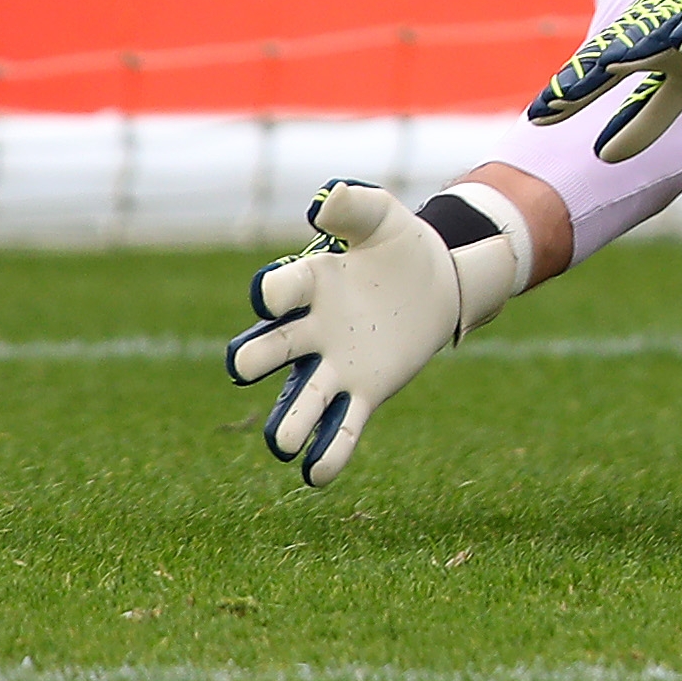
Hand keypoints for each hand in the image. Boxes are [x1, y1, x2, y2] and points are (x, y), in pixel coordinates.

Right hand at [225, 180, 491, 487]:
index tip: (270, 296)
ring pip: (303, 400)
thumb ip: (355, 206)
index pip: (281, 290)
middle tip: (243, 365)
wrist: (437, 281)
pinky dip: (329, 452)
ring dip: (290, 423)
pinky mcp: (365, 391)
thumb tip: (320, 204)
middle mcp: (312, 329)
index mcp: (310, 283)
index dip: (273, 293)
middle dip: (257, 357)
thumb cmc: (398, 243)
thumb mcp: (383, 216)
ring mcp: (336, 365)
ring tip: (280, 443)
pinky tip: (317, 476)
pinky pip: (343, 426)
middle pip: (274, 348)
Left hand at [529, 0, 681, 163]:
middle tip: (555, 100)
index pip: (608, 77)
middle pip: (622, 55)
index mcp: (655, 53)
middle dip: (589, 77)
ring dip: (634, 49)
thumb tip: (603, 156)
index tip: (537, 118)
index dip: (574, 96)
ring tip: (605, 64)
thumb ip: (645, 118)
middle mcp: (669, 33)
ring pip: (662, 34)